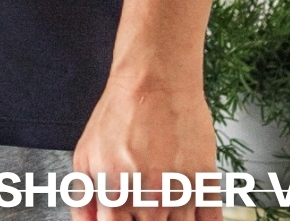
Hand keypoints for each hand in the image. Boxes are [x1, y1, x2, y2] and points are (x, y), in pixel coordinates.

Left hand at [70, 74, 218, 220]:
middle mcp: (149, 198)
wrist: (155, 82)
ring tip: (162, 197)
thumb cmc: (119, 114)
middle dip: (143, 220)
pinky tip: (188, 210)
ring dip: (170, 219)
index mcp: (115, 193)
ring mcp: (181, 193)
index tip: (125, 218)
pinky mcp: (207, 184)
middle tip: (143, 205)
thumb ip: (83, 196)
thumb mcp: (86, 152)